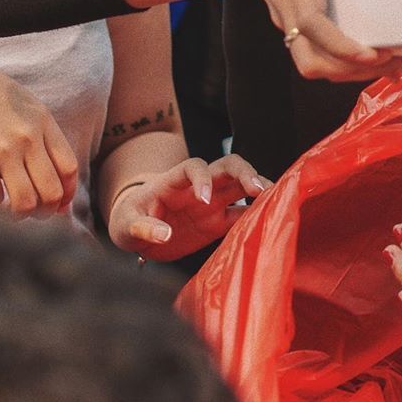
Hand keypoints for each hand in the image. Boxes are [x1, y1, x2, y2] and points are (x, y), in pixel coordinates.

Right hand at [0, 47, 77, 213]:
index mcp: (43, 121)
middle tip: (32, 212)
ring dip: (19, 215)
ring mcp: (3, 150)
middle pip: (52, 192)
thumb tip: (51, 173)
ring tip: (8, 208)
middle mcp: (28, 137)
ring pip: (26, 203)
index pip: (69, 168)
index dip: (67, 194)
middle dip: (45, 212)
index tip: (57, 204)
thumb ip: (40, 136)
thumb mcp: (22, 105)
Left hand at [107, 153, 270, 260]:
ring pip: (241, 185)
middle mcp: (198, 186)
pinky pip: (242, 215)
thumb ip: (142, 227)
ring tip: (277, 198)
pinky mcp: (218, 222)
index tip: (205, 200)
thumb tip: (164, 234)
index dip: (203, 178)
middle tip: (259, 189)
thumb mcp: (125, 225)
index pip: (194, 167)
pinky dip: (256, 216)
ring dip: (259, 188)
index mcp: (174, 181)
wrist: (136, 232)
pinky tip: (270, 219)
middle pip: (229, 166)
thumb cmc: (127, 219)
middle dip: (245, 173)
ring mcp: (212, 202)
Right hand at [224, 0, 401, 83]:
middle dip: (352, 70)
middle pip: (311, 58)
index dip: (340, 45)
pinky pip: (314, 56)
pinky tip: (369, 58)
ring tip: (390, 65)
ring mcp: (288, 19)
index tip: (371, 52)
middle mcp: (290, 2)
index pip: (311, 19)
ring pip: (311, 64)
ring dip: (349, 73)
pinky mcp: (292, 26)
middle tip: (392, 62)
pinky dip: (340, 65)